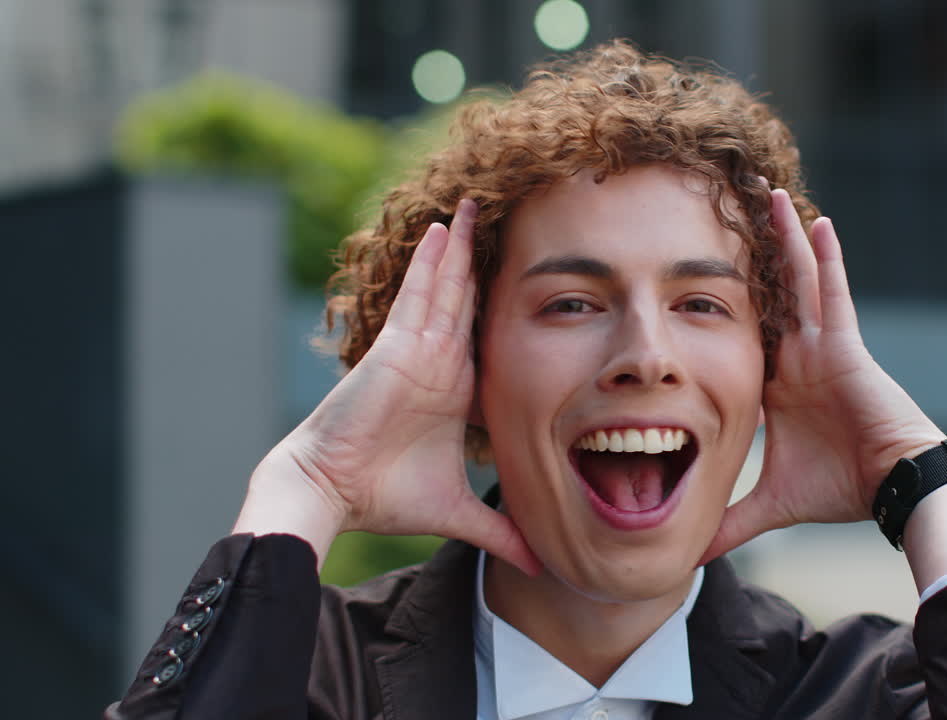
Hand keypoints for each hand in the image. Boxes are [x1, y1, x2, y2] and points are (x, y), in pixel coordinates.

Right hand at [237, 199, 539, 575]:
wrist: (331, 492)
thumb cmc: (384, 496)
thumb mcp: (457, 508)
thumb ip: (498, 530)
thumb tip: (539, 561)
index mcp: (455, 390)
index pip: (485, 337)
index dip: (503, 306)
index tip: (535, 280)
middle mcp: (438, 363)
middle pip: (467, 301)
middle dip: (484, 262)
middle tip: (511, 217)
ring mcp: (418, 350)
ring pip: (447, 289)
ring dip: (463, 249)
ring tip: (480, 205)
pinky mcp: (398, 347)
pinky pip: (420, 295)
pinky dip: (433, 262)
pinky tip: (446, 229)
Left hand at [700, 189, 946, 562]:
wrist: (894, 488)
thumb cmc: (841, 489)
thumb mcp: (771, 501)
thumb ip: (730, 521)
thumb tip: (690, 552)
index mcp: (776, 387)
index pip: (741, 339)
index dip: (717, 309)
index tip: (686, 280)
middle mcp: (796, 359)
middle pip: (767, 297)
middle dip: (749, 258)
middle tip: (722, 214)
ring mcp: (821, 347)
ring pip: (797, 283)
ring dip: (783, 241)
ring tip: (766, 196)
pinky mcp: (846, 344)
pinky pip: (833, 293)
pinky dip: (826, 258)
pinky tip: (816, 220)